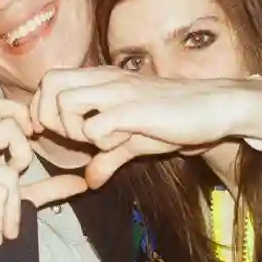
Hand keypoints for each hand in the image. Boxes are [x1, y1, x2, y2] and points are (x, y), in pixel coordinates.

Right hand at [0, 97, 87, 245]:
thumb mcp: (20, 202)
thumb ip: (48, 188)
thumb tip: (82, 182)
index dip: (19, 114)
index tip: (35, 136)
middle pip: (6, 126)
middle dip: (23, 155)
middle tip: (18, 182)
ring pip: (8, 171)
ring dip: (13, 206)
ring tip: (6, 227)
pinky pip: (0, 191)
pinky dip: (3, 216)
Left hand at [30, 67, 261, 186]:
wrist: (216, 108)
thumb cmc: (175, 119)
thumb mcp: (133, 141)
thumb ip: (107, 158)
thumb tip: (89, 181)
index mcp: (101, 80)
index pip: (49, 81)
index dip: (45, 109)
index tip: (59, 134)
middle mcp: (106, 80)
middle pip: (49, 85)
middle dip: (52, 118)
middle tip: (75, 138)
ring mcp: (120, 92)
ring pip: (66, 102)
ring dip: (74, 129)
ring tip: (99, 141)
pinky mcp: (135, 109)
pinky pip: (96, 125)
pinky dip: (100, 141)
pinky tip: (121, 143)